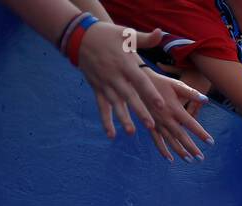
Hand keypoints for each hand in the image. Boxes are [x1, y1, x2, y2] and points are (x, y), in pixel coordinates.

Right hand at [80, 23, 167, 139]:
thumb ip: (146, 38)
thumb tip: (162, 33)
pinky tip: (111, 136)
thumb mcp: (126, 34)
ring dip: (123, 119)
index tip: (161, 104)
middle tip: (151, 126)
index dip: (150, 92)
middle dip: (140, 111)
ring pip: (115, 104)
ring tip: (131, 132)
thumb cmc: (108, 35)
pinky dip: (105, 121)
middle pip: (129, 96)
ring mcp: (104, 84)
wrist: (79, 36)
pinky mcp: (97, 88)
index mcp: (125, 64)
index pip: (140, 81)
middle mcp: (115, 76)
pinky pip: (101, 107)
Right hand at [141, 68, 211, 161]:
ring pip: (170, 140)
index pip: (191, 124)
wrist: (138, 82)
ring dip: (179, 151)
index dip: (201, 133)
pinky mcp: (150, 125)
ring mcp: (157, 123)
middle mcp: (166, 118)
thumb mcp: (176, 84)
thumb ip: (191, 92)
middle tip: (201, 158)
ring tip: (189, 160)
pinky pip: (156, 140)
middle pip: (181, 136)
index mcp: (174, 108)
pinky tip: (170, 159)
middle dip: (191, 148)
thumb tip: (206, 99)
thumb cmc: (160, 82)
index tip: (211, 142)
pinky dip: (162, 150)